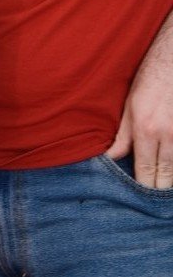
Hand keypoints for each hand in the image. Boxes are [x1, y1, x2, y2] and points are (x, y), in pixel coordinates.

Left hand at [106, 20, 172, 187]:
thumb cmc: (151, 77)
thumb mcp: (130, 103)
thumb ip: (122, 134)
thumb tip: (110, 158)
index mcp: (146, 129)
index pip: (145, 172)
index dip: (142, 187)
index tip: (138, 199)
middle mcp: (168, 135)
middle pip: (165, 177)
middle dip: (158, 189)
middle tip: (150, 200)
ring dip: (169, 178)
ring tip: (160, 190)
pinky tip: (169, 167)